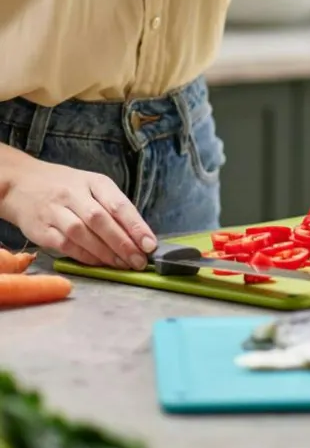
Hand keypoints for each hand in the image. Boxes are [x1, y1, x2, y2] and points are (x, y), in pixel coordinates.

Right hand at [0, 153, 156, 268]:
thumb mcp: (94, 186)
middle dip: (123, 243)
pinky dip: (86, 257)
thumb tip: (140, 235)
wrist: (21, 184)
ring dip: (106, 253)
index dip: (136, 226)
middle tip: (139, 261)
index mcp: (94, 182)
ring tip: (123, 264)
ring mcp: (54, 211)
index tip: (150, 245)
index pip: (118, 204)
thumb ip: (115, 207)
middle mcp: (73, 194)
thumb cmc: (68, 188)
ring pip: (82, 234)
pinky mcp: (41, 229)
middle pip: (101, 220)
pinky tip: (100, 263)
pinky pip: (66, 246)